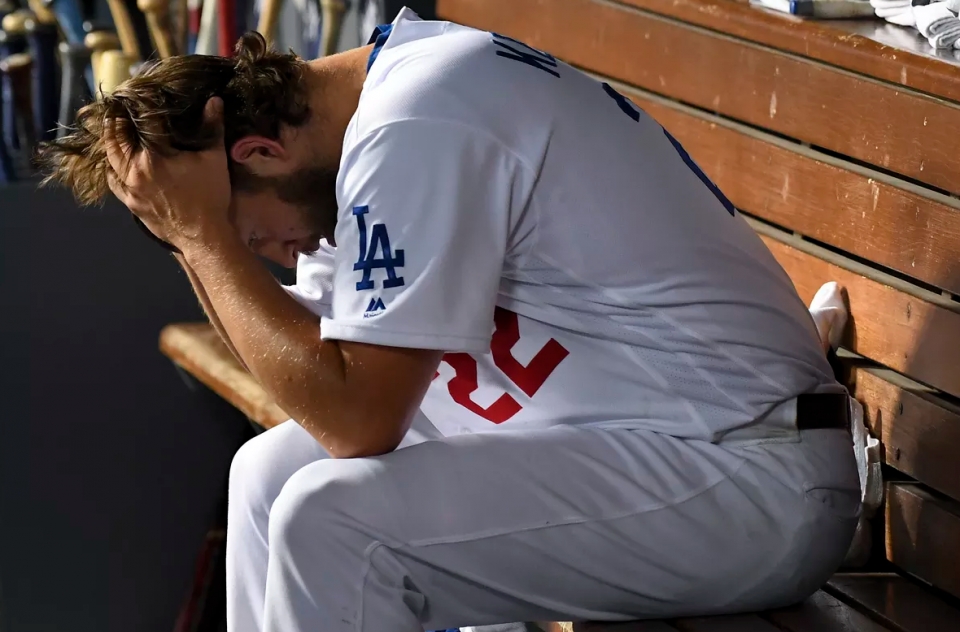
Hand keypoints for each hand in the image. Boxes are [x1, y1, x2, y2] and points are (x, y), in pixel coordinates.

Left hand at [105, 97, 231, 251]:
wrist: (203, 235)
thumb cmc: (210, 196)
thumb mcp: (214, 159)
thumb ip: (213, 128)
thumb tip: (214, 100)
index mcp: (155, 154)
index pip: (145, 120)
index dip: (143, 101)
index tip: (142, 90)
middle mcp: (135, 168)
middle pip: (118, 135)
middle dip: (118, 117)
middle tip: (119, 104)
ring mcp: (129, 186)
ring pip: (111, 156)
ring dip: (110, 138)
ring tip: (113, 126)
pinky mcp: (129, 201)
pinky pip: (112, 180)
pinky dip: (111, 166)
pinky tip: (114, 160)